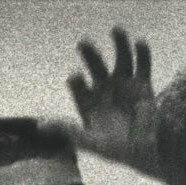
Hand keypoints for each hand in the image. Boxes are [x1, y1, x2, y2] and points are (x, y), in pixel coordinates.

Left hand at [65, 27, 159, 176]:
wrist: (145, 153)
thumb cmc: (116, 149)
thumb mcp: (91, 143)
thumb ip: (70, 131)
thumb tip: (41, 124)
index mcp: (87, 99)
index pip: (77, 84)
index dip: (76, 80)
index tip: (77, 78)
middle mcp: (104, 88)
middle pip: (95, 65)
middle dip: (90, 54)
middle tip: (84, 44)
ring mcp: (124, 85)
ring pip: (120, 59)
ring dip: (119, 44)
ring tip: (116, 30)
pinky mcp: (143, 86)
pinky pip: (142, 66)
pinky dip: (142, 54)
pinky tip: (139, 42)